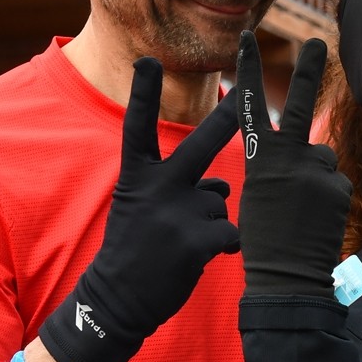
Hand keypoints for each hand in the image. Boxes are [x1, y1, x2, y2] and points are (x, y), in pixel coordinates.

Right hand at [40, 58, 239, 361]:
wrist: (116, 301)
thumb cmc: (134, 250)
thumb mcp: (142, 208)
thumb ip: (180, 189)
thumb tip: (222, 189)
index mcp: (136, 177)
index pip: (137, 128)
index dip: (142, 94)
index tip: (146, 60)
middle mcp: (156, 188)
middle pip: (200, 146)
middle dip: (226, 117)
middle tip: (244, 91)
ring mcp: (176, 214)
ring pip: (220, 204)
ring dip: (211, 223)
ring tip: (181, 246)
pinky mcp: (196, 242)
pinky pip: (229, 233)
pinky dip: (224, 247)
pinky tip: (198, 260)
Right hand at [236, 31, 351, 296]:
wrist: (285, 279)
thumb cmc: (265, 242)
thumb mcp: (261, 195)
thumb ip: (283, 167)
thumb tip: (316, 151)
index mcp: (258, 161)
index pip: (253, 108)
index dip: (250, 72)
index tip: (246, 40)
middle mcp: (286, 159)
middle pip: (301, 106)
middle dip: (309, 71)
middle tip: (317, 42)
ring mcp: (315, 172)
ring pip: (323, 160)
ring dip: (318, 178)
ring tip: (303, 212)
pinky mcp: (339, 188)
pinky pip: (337, 183)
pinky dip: (331, 199)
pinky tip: (318, 222)